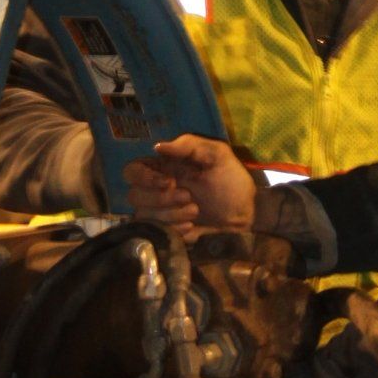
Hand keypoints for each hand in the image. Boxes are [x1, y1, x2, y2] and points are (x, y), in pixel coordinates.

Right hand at [123, 134, 256, 236]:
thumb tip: (158, 147)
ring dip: (170, 214)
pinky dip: (174, 229)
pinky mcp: (166, 233)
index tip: (169, 182)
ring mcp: (160, 213)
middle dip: (161, 199)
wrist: (246, 216)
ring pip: (143, 216)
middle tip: (189, 197)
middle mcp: (156, 190)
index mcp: (163, 169)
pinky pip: (156, 233)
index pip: (132, 171)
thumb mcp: (217, 154)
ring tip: (195, 211)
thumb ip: (189, 145)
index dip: (144, 177)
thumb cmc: (232, 182)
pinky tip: (192, 226)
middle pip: (134, 195)